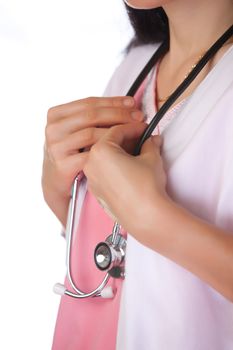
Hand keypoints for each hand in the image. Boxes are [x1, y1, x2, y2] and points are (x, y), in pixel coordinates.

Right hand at [41, 96, 143, 224]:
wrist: (57, 182)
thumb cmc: (73, 153)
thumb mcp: (77, 130)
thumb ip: (95, 117)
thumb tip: (130, 105)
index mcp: (56, 114)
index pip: (89, 102)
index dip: (113, 101)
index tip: (133, 103)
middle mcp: (53, 128)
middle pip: (91, 116)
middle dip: (119, 114)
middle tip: (139, 117)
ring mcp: (56, 147)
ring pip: (91, 133)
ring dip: (117, 131)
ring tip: (135, 132)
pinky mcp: (62, 165)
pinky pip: (90, 155)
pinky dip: (109, 151)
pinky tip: (124, 151)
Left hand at [83, 122, 167, 233]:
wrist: (146, 216)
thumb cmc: (146, 188)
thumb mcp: (151, 158)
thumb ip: (150, 144)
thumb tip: (151, 141)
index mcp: (100, 151)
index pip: (117, 130)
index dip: (133, 127)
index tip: (144, 128)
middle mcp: (91, 164)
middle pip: (107, 143)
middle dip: (126, 139)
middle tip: (143, 139)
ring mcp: (93, 180)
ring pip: (104, 159)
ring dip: (120, 153)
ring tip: (138, 154)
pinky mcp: (97, 193)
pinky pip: (104, 173)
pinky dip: (115, 167)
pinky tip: (131, 169)